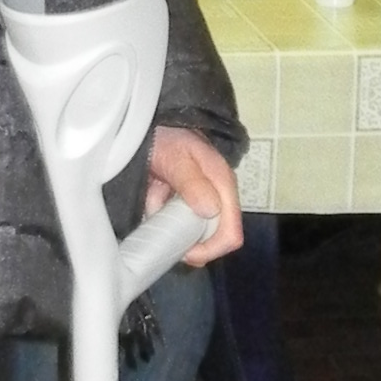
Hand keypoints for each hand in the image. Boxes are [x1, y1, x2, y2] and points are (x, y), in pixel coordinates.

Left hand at [142, 122, 243, 260]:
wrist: (150, 127)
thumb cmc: (167, 137)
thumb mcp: (177, 157)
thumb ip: (192, 183)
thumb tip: (211, 211)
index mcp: (222, 186)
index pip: (230, 234)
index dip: (210, 250)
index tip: (184, 252)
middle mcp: (216, 197)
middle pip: (213, 239)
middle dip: (188, 243)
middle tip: (163, 236)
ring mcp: (201, 201)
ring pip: (193, 234)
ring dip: (172, 231)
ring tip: (154, 209)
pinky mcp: (186, 203)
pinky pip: (177, 223)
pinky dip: (162, 220)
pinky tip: (152, 203)